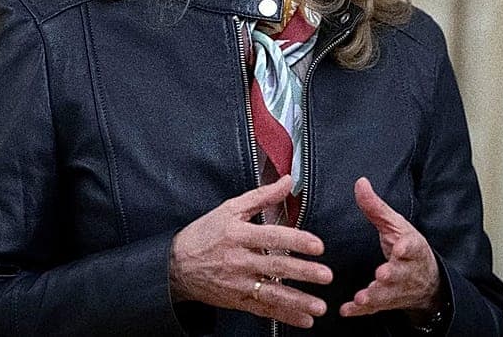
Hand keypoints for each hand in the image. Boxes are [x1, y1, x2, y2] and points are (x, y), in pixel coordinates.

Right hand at [169, 175, 333, 328]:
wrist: (177, 264)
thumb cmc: (205, 233)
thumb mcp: (230, 209)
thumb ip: (262, 195)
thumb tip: (288, 181)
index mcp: (238, 234)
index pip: (271, 237)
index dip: (296, 241)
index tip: (317, 245)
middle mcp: (238, 260)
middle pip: (275, 267)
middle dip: (303, 273)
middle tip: (326, 275)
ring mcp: (238, 283)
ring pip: (272, 294)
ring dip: (298, 302)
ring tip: (319, 307)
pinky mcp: (237, 300)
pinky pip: (264, 310)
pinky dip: (285, 317)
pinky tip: (304, 321)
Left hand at [340, 177, 439, 317]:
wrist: (426, 280)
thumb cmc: (407, 247)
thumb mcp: (395, 224)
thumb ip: (376, 207)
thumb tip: (360, 183)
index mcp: (410, 247)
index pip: (412, 246)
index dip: (406, 248)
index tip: (400, 248)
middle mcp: (406, 270)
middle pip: (400, 274)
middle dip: (391, 275)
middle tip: (383, 275)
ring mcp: (396, 289)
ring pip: (387, 295)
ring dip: (375, 296)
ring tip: (363, 297)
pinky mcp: (386, 302)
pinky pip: (373, 309)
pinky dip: (360, 311)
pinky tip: (347, 310)